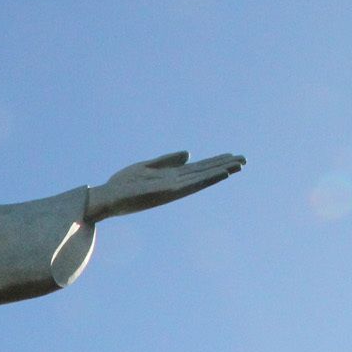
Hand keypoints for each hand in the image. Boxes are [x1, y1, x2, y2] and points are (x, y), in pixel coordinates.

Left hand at [87, 152, 244, 220]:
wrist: (105, 198)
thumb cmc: (122, 184)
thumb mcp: (146, 166)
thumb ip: (167, 160)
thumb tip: (189, 153)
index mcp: (170, 177)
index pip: (198, 168)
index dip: (215, 162)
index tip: (233, 155)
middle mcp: (175, 184)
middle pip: (204, 173)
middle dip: (224, 166)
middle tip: (245, 159)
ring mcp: (172, 189)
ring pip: (201, 179)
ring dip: (219, 172)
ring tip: (238, 166)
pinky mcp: (166, 193)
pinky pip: (190, 184)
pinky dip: (205, 179)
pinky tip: (219, 174)